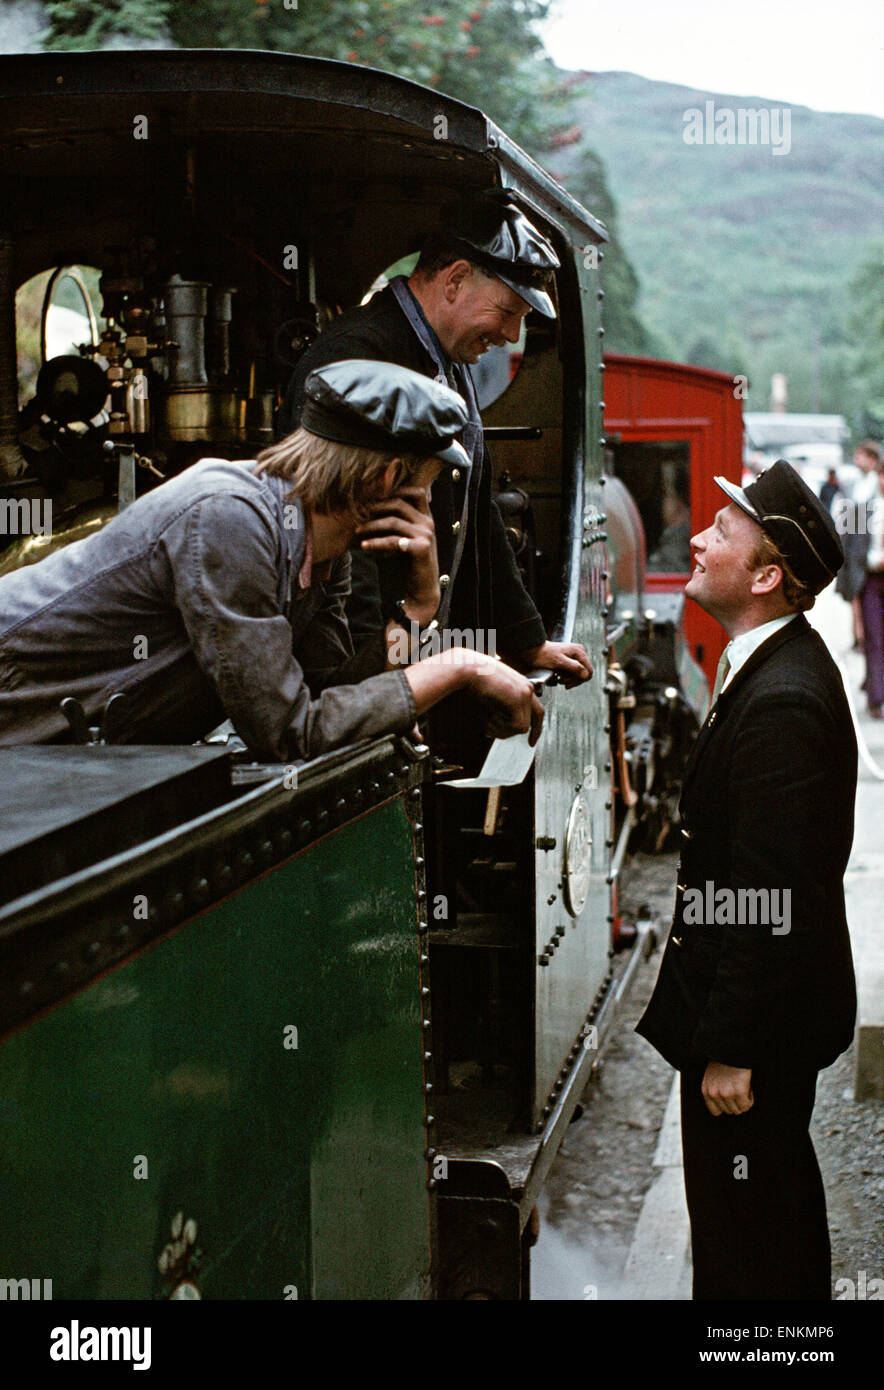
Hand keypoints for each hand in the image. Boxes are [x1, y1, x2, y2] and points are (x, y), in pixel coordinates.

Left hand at [355, 485, 439, 626]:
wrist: (421, 590)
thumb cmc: (409, 564)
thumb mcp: (403, 539)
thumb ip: (396, 523)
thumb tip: (370, 506)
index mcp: (426, 518)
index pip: (414, 492)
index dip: (394, 489)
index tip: (372, 496)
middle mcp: (428, 523)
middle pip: (399, 503)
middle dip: (375, 506)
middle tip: (357, 512)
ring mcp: (427, 535)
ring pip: (393, 521)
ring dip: (371, 525)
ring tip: (356, 530)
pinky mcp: (421, 548)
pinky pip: (394, 541)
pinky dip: (376, 542)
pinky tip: (363, 546)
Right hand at [464, 652, 544, 745]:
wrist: (468, 669)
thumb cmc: (473, 679)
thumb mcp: (491, 696)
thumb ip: (500, 710)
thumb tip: (498, 730)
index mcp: (521, 684)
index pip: (535, 708)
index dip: (536, 725)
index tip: (533, 738)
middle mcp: (526, 687)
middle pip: (538, 716)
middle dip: (535, 732)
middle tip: (531, 743)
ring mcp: (524, 693)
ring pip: (523, 726)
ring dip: (503, 730)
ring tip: (487, 724)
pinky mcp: (518, 699)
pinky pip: (516, 726)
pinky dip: (501, 728)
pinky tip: (488, 721)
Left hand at [519, 640, 591, 687]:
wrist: (533, 650)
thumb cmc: (543, 655)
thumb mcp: (559, 662)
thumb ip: (574, 668)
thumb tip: (586, 675)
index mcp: (579, 652)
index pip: (589, 671)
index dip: (580, 680)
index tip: (568, 684)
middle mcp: (579, 653)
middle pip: (584, 674)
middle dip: (573, 680)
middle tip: (561, 681)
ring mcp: (574, 656)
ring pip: (578, 674)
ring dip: (568, 679)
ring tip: (558, 678)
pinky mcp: (569, 660)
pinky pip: (572, 672)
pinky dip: (566, 676)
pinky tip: (558, 676)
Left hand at [701, 1061, 753, 1115]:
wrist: (731, 1047)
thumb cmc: (724, 1060)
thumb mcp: (712, 1076)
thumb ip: (715, 1090)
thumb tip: (725, 1106)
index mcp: (706, 1090)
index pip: (715, 1112)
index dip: (725, 1106)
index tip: (731, 1099)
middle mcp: (714, 1094)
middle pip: (729, 1111)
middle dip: (736, 1102)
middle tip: (739, 1089)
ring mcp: (726, 1093)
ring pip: (739, 1109)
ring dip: (743, 1100)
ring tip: (743, 1087)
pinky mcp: (739, 1091)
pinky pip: (747, 1104)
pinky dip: (750, 1099)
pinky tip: (748, 1088)